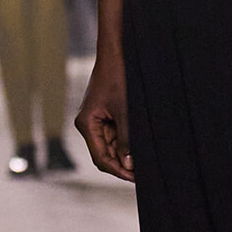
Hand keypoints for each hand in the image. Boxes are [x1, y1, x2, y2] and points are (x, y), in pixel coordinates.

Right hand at [75, 52, 133, 180]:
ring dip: (126, 153)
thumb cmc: (118, 78)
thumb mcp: (125, 111)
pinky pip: (114, 134)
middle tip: (143, 174)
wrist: (116, 54)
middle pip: (104, 154)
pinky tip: (139, 148)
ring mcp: (96, 120)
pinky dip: (126, 142)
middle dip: (123, 164)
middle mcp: (88, 124)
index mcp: (87, 124)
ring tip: (145, 162)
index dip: (118, 170)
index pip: (101, 158)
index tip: (135, 178)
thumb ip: (126, 139)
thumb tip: (129, 164)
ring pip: (111, 145)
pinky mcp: (105, 114)